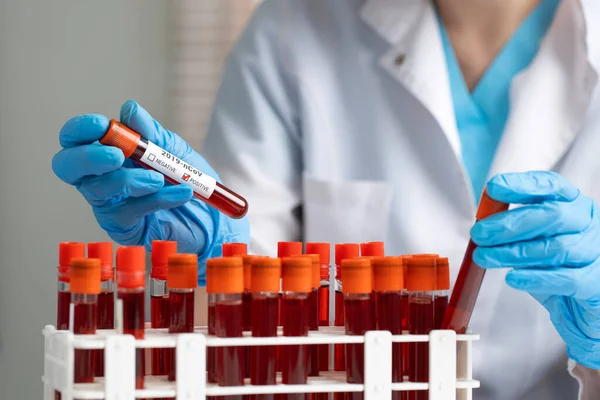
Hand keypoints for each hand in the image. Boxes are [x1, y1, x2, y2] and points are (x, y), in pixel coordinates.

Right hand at [52, 100, 248, 282]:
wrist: (213, 218)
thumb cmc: (189, 181)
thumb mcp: (175, 152)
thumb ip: (152, 134)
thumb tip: (130, 109)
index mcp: (109, 153)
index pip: (77, 139)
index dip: (81, 130)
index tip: (101, 125)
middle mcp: (101, 178)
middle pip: (68, 166)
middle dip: (87, 157)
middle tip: (116, 155)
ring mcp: (110, 204)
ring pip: (97, 189)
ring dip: (129, 179)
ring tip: (160, 178)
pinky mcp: (123, 227)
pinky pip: (130, 210)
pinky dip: (157, 198)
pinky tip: (181, 192)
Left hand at [471, 171, 599, 368]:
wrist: (580, 307)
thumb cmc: (553, 267)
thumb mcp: (532, 241)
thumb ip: (513, 227)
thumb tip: (483, 220)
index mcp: (573, 205)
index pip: (551, 186)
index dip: (522, 185)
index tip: (493, 188)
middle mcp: (588, 223)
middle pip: (552, 215)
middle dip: (510, 224)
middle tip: (479, 233)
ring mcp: (595, 252)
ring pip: (555, 248)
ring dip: (513, 253)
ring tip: (484, 257)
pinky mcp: (595, 282)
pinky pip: (566, 278)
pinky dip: (535, 277)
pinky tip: (512, 278)